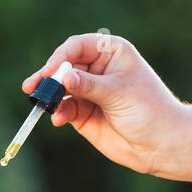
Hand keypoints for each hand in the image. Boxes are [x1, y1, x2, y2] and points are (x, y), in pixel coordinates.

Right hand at [22, 34, 188, 176]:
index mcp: (111, 52)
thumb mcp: (117, 92)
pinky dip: (58, 113)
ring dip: (50, 97)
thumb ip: (87, 85)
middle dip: (48, 77)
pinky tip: (57, 119)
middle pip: (64, 67)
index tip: (51, 72)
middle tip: (31, 87)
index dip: (60, 58)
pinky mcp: (83, 114)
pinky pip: (64, 109)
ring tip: (43, 105)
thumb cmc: (148, 110)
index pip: (77, 47)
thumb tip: (62, 77)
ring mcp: (89, 92)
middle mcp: (97, 69)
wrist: (160, 144)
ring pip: (60, 90)